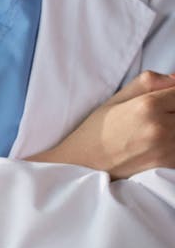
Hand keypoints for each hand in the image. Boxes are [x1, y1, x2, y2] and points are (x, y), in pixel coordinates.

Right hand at [28, 71, 174, 178]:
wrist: (82, 164)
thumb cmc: (96, 132)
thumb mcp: (116, 99)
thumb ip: (148, 82)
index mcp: (147, 105)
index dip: (173, 96)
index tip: (165, 102)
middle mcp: (160, 126)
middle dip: (173, 112)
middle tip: (160, 117)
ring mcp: (165, 147)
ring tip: (153, 132)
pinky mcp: (167, 164)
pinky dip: (173, 145)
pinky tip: (157, 146)